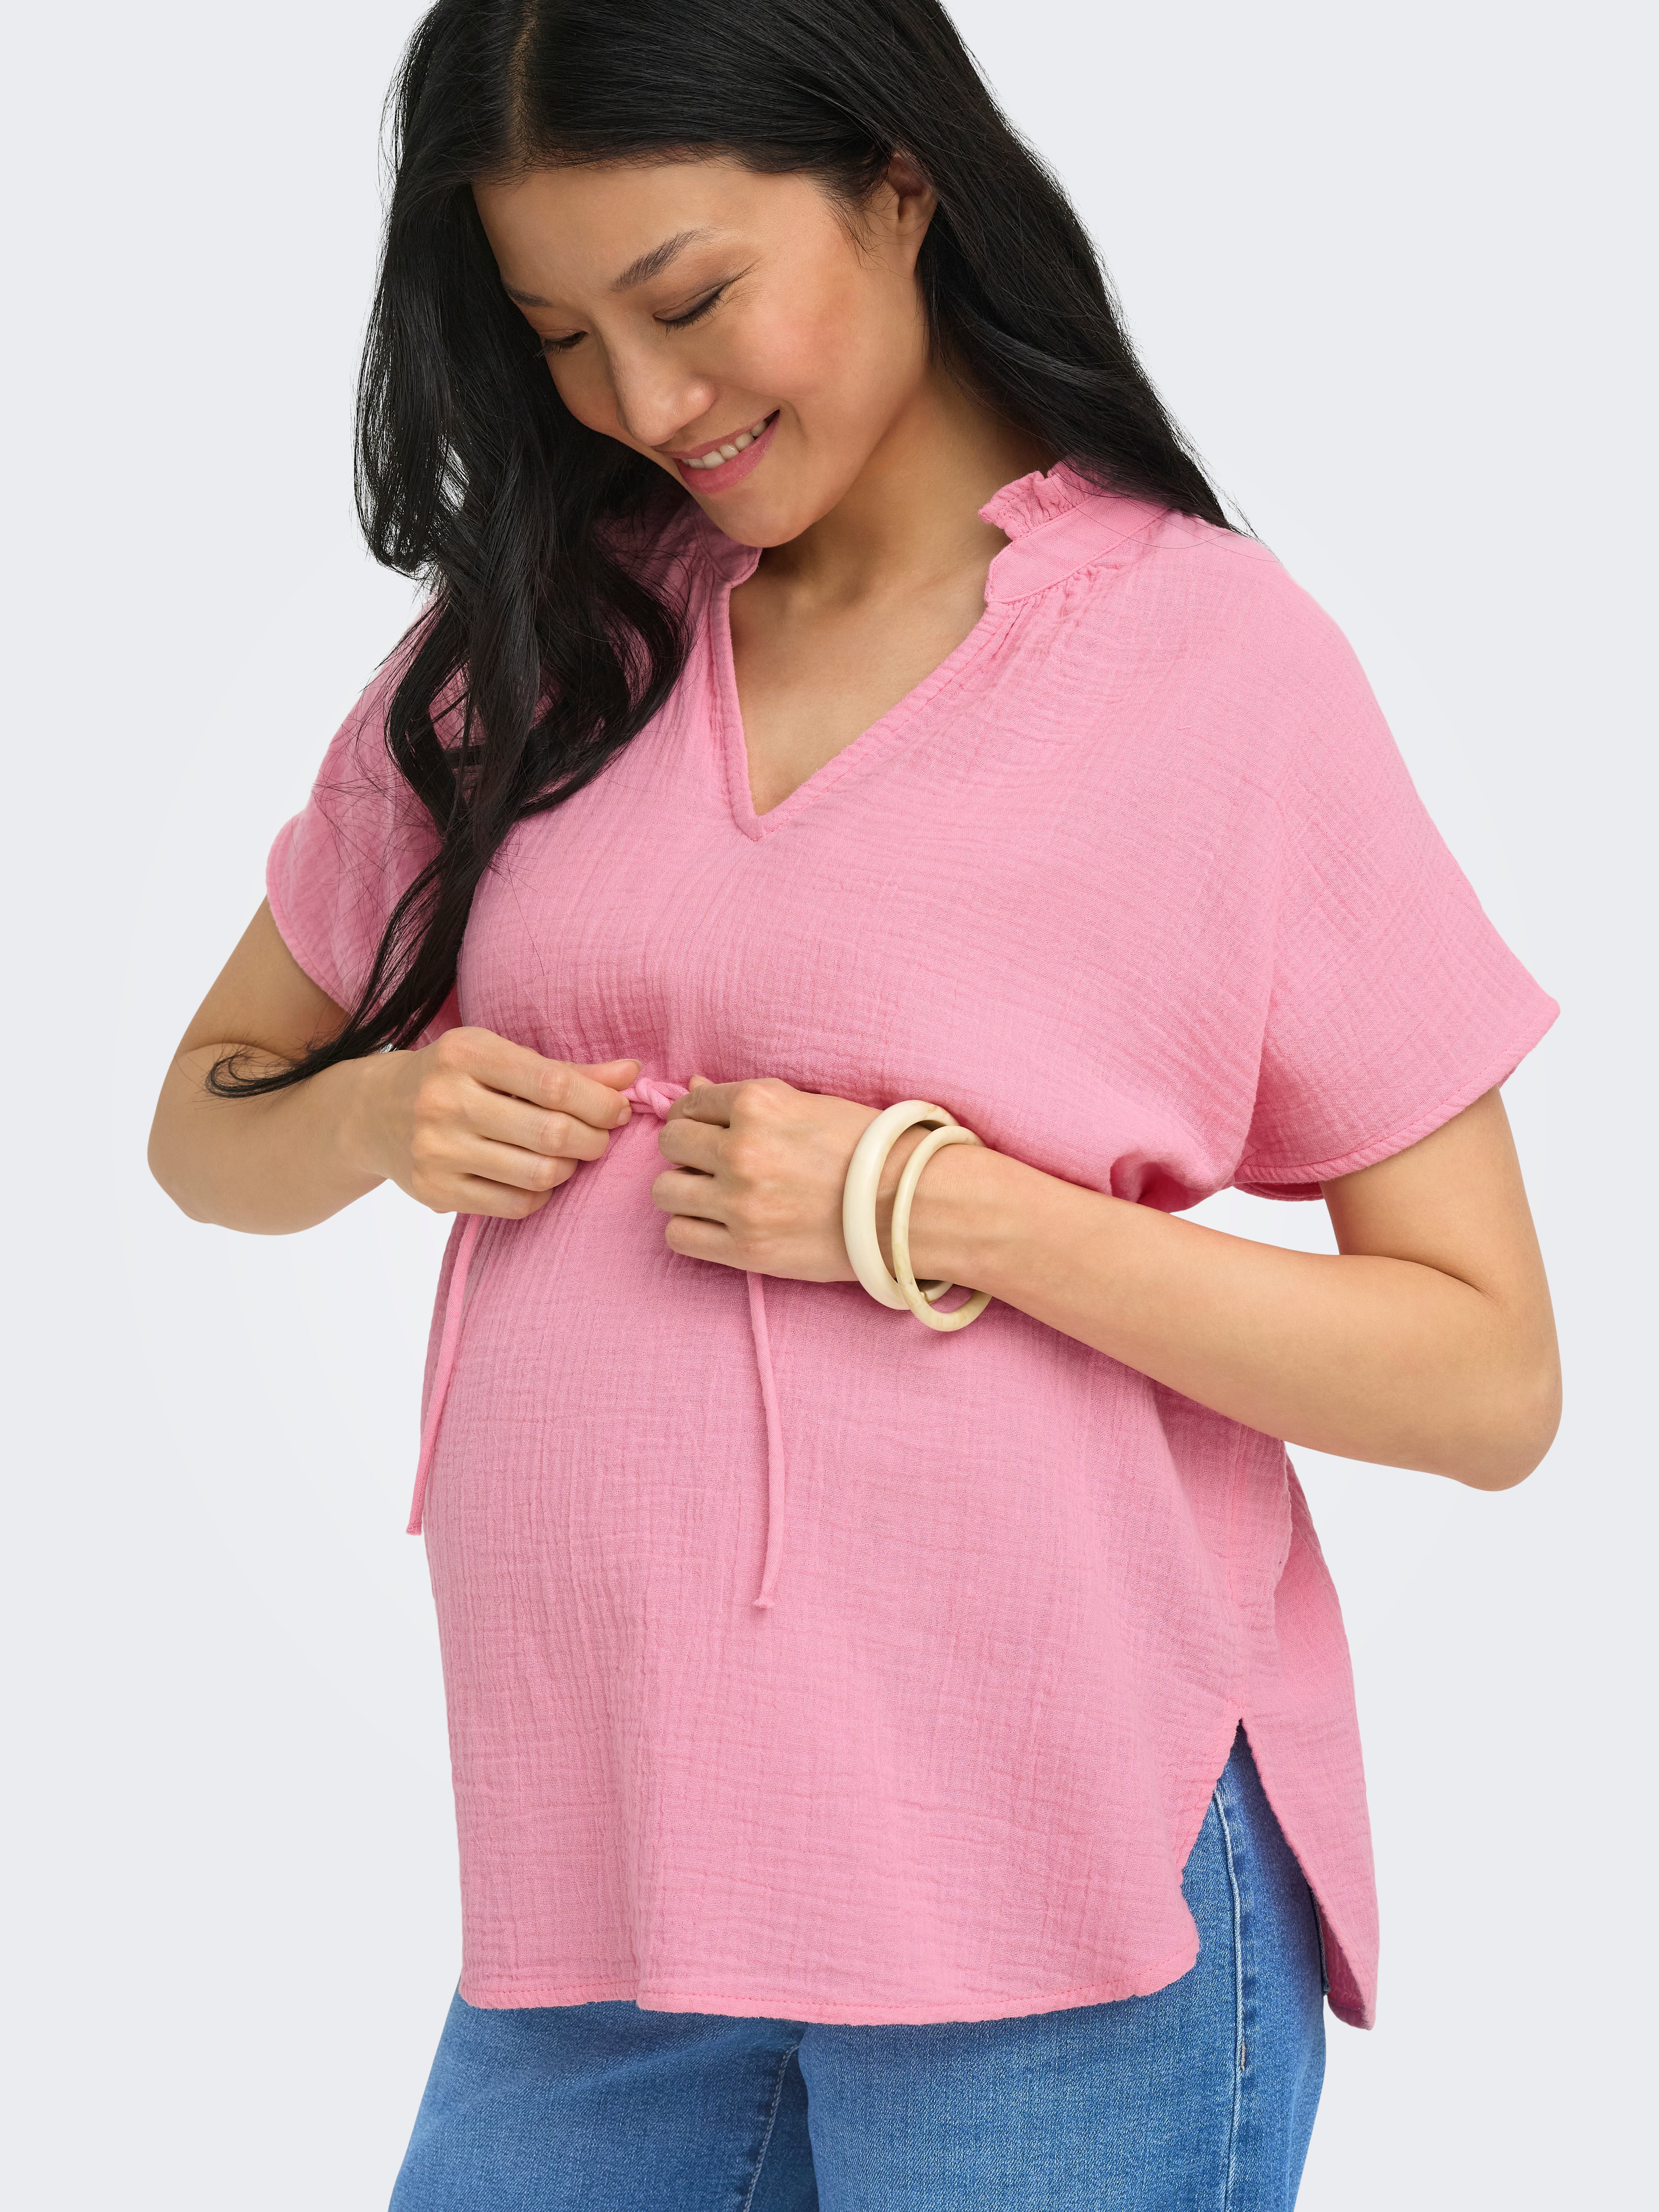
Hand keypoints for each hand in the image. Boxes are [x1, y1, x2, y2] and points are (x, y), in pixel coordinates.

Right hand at [351, 1028, 638, 1218]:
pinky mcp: (434, 1191)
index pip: (555, 1084)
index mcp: (466, 1053)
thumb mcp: (498, 1058)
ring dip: (570, 1169)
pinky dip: (541, 1195)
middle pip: (552, 1133)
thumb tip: (631, 1074)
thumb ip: (565, 1070)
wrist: (371, 1112)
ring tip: (569, 1156)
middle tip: (600, 1138)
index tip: (619, 1110)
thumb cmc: (453, 1077)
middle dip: (594, 1140)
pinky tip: (538, 1178)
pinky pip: (514, 1204)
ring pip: (538, 1174)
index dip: (601, 1103)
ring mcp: (437, 1150)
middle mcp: (446, 1100)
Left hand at [652, 1075, 937, 1280]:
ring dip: (685, 1192)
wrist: (908, 1205)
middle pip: (671, 1144)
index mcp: (758, 1103)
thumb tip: (693, 1085)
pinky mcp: (745, 1247)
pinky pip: (679, 1236)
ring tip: (716, 1197)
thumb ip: (745, 1099)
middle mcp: (741, 1149)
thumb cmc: (867, 1150)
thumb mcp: (807, 1106)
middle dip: (688, 1152)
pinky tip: (718, 1226)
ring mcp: (740, 1201)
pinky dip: (691, 1230)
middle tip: (715, 1165)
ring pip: (665, 1190)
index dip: (697, 1119)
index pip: (689, 1104)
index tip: (711, 1133)